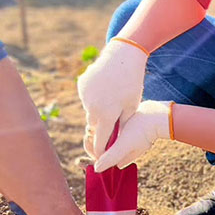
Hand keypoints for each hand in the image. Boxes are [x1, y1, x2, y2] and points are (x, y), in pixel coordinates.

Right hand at [77, 38, 147, 158]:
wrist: (123, 55)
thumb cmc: (132, 83)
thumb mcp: (131, 107)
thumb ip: (121, 125)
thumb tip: (115, 141)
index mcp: (107, 115)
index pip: (100, 141)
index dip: (100, 151)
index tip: (101, 158)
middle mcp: (92, 107)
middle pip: (94, 126)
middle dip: (101, 128)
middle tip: (111, 122)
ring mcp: (85, 95)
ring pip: (89, 111)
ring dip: (98, 110)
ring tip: (111, 99)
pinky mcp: (81, 85)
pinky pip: (86, 97)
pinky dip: (94, 97)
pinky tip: (104, 88)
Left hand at [94, 100, 172, 171]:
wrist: (157, 116)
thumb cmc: (141, 131)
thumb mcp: (124, 145)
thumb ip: (111, 157)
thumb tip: (95, 169)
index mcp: (120, 159)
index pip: (100, 159)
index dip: (91, 149)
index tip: (88, 137)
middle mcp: (122, 152)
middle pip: (101, 150)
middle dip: (93, 140)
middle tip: (89, 129)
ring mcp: (125, 142)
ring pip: (106, 141)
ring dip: (98, 133)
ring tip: (94, 124)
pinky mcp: (127, 132)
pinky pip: (112, 133)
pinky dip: (105, 128)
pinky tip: (103, 120)